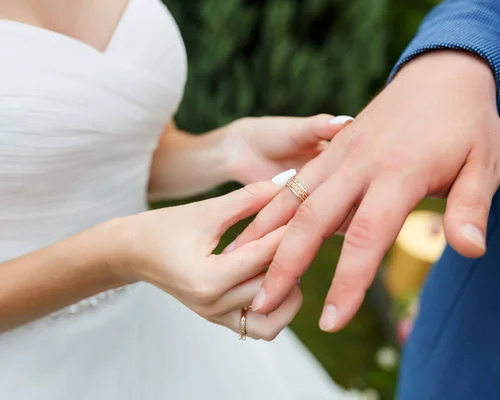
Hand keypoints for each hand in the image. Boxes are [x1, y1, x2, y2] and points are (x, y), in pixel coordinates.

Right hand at [109, 177, 300, 340]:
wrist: (132, 253)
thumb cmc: (164, 228)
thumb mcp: (207, 210)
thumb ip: (248, 199)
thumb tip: (287, 184)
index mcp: (206, 279)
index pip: (262, 256)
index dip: (291, 232)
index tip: (313, 214)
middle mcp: (213, 305)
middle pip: (272, 286)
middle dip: (293, 258)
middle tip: (309, 234)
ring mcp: (217, 317)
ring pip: (273, 319)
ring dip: (288, 293)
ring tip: (289, 262)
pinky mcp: (221, 319)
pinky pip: (261, 327)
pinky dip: (275, 307)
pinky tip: (275, 277)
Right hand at [230, 51, 499, 331]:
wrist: (442, 69)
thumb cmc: (467, 120)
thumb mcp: (486, 162)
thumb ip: (471, 208)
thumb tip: (472, 251)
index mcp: (399, 172)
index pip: (368, 237)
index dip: (348, 283)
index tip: (331, 321)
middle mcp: (361, 163)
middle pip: (312, 220)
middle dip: (284, 267)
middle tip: (260, 306)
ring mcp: (342, 152)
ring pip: (293, 198)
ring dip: (265, 236)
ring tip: (241, 268)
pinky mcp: (334, 147)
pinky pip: (296, 179)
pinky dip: (271, 206)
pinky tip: (256, 227)